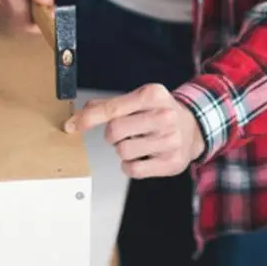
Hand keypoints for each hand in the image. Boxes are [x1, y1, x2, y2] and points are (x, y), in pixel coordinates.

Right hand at [0, 0, 62, 30]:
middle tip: (52, 3)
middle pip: (18, 21)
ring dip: (29, 11)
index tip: (56, 14)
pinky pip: (7, 7)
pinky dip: (20, 5)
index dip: (43, 23)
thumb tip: (44, 7)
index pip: (25, 23)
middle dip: (37, 17)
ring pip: (13, 16)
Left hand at [64, 84, 205, 177]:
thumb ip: (109, 105)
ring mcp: (169, 140)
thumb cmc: (159, 112)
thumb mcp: (139, 99)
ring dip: (122, 149)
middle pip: (114, 131)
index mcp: (153, 95)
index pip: (113, 108)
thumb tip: (78, 117)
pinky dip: (129, 165)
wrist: (193, 128)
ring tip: (136, 142)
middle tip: (123, 132)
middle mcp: (163, 116)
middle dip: (111, 134)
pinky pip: (132, 170)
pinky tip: (141, 156)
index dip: (89, 118)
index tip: (73, 125)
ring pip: (122, 151)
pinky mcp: (170, 162)